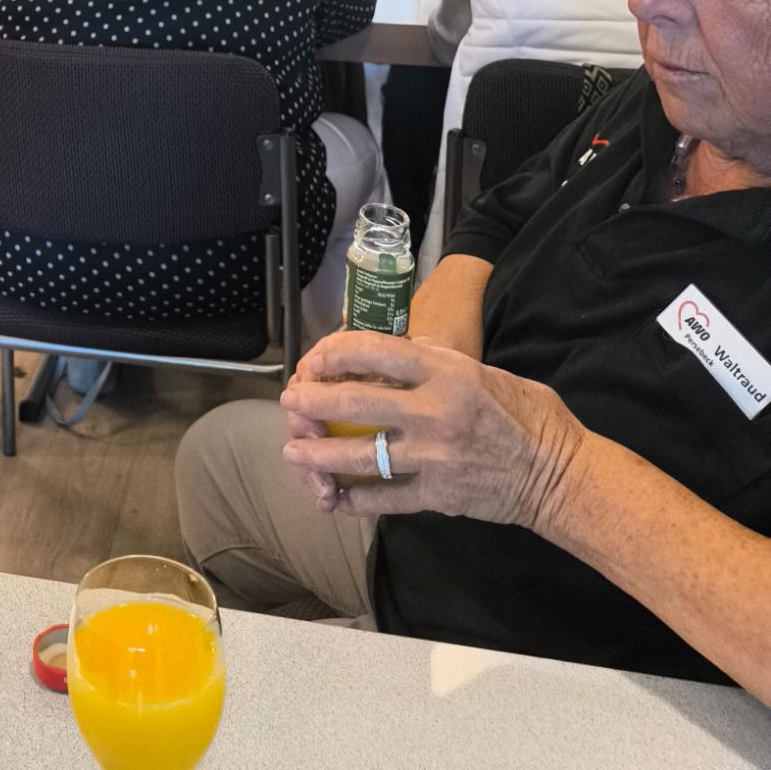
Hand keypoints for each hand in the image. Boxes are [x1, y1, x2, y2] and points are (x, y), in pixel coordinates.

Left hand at [279, 333, 584, 528]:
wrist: (559, 475)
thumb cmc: (527, 414)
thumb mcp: (480, 369)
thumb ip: (434, 363)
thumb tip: (388, 357)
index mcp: (446, 373)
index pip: (373, 352)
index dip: (333, 352)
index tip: (315, 358)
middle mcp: (433, 413)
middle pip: (353, 404)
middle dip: (312, 402)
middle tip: (291, 401)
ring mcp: (432, 459)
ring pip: (359, 456)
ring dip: (318, 455)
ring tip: (294, 452)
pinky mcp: (436, 497)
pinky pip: (383, 500)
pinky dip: (354, 499)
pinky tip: (333, 496)